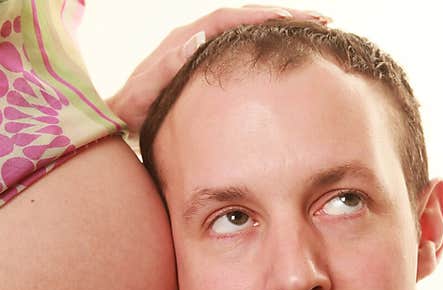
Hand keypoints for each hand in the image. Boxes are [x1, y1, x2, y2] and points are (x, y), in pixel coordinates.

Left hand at [107, 5, 330, 138]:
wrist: (118, 119)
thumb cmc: (131, 111)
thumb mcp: (145, 92)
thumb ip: (168, 67)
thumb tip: (199, 38)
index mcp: (186, 39)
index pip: (233, 19)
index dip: (265, 17)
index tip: (296, 21)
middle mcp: (196, 37)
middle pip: (249, 18)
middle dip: (287, 18)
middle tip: (324, 22)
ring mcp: (203, 49)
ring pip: (250, 33)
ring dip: (283, 31)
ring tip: (319, 34)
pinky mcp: (209, 64)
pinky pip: (245, 50)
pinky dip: (269, 49)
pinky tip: (292, 58)